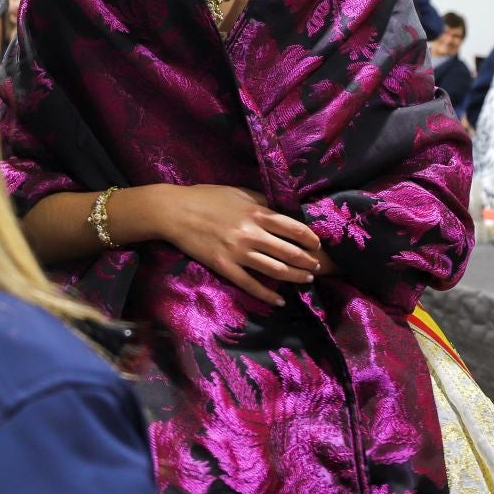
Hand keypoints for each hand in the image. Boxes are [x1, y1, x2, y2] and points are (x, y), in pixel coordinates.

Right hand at [159, 185, 324, 306]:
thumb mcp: (239, 193)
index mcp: (256, 213)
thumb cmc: (207, 198)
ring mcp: (237, 252)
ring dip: (294, 276)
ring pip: (274, 270)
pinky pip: (250, 284)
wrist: (175, 212)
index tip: (318, 244)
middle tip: (318, 267)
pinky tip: (279, 300)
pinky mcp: (224, 267)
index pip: (292, 227)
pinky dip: (268, 295)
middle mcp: (251, 234)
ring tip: (306, 280)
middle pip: (288, 251)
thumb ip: (261, 202)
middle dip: (307, 261)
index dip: (309, 238)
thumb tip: (282, 210)